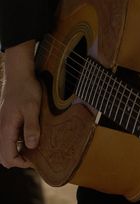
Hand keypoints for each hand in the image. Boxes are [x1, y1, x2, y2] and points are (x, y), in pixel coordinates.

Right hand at [0, 41, 40, 168]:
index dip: (21, 163)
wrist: (19, 76)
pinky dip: (17, 144)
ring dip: (17, 152)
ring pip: (5, 148)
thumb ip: (31, 127)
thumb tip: (32, 146)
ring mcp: (2, 126)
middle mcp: (1, 130)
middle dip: (18, 161)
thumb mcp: (32, 108)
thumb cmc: (26, 90)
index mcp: (6, 129)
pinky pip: (9, 139)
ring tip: (35, 148)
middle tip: (35, 157)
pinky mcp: (6, 122)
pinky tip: (31, 138)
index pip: (8, 157)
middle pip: (3, 157)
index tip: (35, 160)